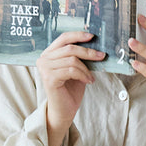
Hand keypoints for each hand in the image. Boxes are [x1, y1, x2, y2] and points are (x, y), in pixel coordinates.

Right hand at [36, 31, 104, 145]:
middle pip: (69, 48)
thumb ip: (79, 56)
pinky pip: (71, 70)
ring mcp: (45, 68)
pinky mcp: (49, 78)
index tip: (92, 36)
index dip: (78, 35)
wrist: (64, 110)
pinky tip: (88, 81)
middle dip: (88, 52)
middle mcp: (43, 59)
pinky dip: (83, 75)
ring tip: (91, 77)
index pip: (63, 38)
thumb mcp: (76, 68)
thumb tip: (94, 43)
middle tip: (101, 56)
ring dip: (86, 68)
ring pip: (72, 60)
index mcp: (49, 53)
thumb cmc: (70, 89)